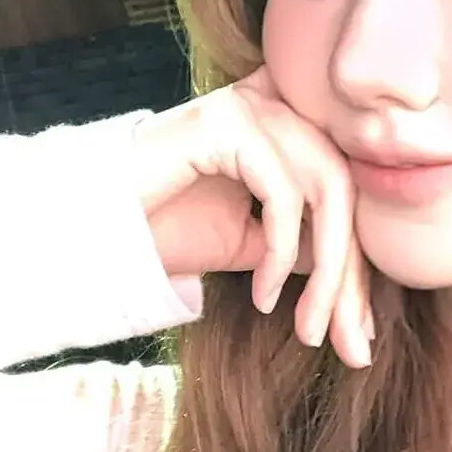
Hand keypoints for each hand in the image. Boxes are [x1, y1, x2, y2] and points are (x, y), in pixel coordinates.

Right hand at [132, 66, 372, 367]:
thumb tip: (358, 276)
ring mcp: (251, 105)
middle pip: (346, 192)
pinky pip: (282, 192)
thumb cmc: (164, 231)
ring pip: (326, 191)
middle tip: (352, 347)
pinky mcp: (227, 120)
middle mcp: (274, 103)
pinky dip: (280, 252)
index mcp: (285, 126)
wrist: (92, 228)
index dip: (359, 265)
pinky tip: (263, 296)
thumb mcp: (252, 246)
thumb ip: (303, 244)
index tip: (360, 335)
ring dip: (327, 275)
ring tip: (308, 331)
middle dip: (352, 279)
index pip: (346, 192)